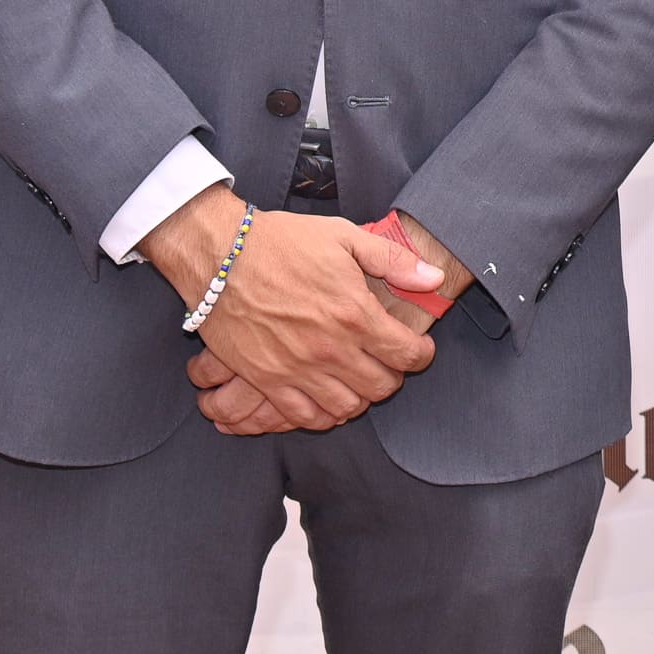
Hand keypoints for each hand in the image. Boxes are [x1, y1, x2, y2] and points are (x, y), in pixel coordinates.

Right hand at [143, 188, 434, 432]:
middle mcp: (330, 349)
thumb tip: (433, 279)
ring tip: (358, 380)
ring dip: (360, 397)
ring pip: (347, 407)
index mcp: (355, 313)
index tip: (419, 348)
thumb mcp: (345, 236)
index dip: (422, 354)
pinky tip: (327, 398)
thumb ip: (394, 260)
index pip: (407, 354)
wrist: (219, 254)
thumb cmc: (282, 242)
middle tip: (387, 362)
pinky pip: (304, 417)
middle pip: (381, 387)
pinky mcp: (266, 380)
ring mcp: (297, 369)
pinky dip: (323, 415)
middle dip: (393, 376)